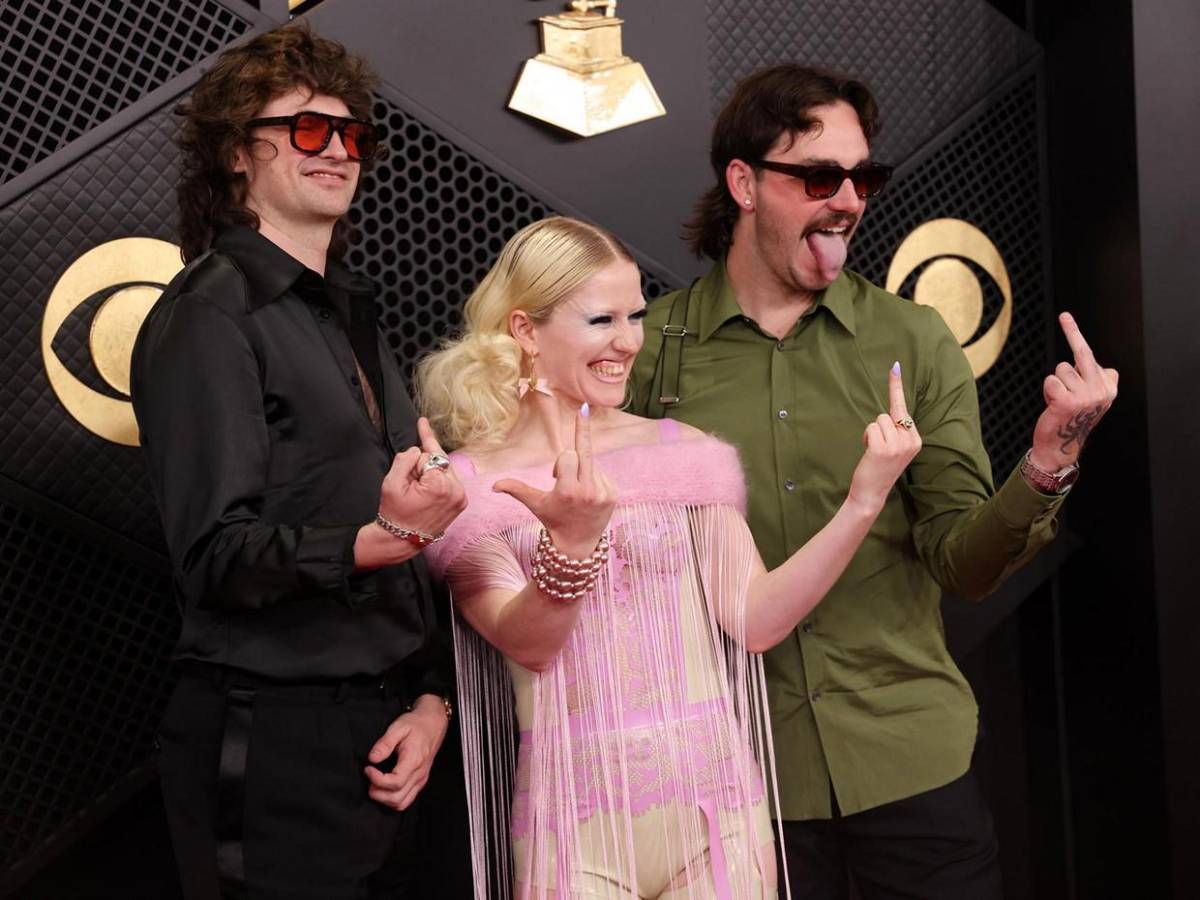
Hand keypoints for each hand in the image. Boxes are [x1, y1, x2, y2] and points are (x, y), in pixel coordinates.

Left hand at [364, 695, 448, 811]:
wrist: (433, 724)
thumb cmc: (416, 725)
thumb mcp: (398, 727)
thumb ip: (385, 743)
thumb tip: (372, 759)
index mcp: (414, 760)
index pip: (395, 783)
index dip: (377, 780)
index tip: (368, 768)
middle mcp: (419, 774)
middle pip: (396, 798)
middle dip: (377, 793)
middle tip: (368, 779)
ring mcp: (421, 780)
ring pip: (401, 803)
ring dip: (384, 799)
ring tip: (375, 784)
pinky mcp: (420, 782)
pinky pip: (406, 800)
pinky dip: (392, 800)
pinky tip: (384, 788)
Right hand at [378, 418, 466, 536]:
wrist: (402, 540)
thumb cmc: (395, 512)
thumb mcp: (391, 483)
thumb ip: (404, 460)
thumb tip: (417, 450)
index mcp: (440, 485)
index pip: (428, 455)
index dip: (421, 444)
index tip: (422, 421)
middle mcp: (456, 490)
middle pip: (439, 460)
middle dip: (422, 465)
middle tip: (409, 484)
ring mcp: (461, 498)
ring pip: (444, 470)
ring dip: (430, 473)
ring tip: (416, 491)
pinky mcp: (462, 502)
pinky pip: (449, 481)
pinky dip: (437, 480)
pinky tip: (425, 492)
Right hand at [492, 405, 615, 558]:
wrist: (577, 545)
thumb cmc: (553, 521)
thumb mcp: (535, 504)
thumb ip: (516, 490)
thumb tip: (493, 485)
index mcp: (568, 491)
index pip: (569, 456)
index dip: (561, 462)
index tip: (558, 468)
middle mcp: (587, 491)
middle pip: (584, 452)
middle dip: (582, 431)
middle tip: (583, 408)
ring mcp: (603, 494)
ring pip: (592, 465)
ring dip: (582, 471)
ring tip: (576, 492)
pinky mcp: (613, 496)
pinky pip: (602, 474)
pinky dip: (594, 479)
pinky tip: (588, 495)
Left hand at [848, 364, 922, 513]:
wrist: (871, 494)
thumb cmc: (879, 468)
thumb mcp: (894, 448)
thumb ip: (897, 431)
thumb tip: (893, 411)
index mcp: (916, 439)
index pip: (904, 408)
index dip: (897, 386)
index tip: (894, 365)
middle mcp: (911, 440)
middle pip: (888, 414)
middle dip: (878, 428)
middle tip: (878, 448)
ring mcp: (899, 444)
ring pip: (878, 420)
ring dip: (871, 434)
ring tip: (874, 452)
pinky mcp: (883, 448)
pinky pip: (870, 428)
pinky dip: (866, 438)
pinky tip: (869, 453)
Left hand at [1030, 313, 1118, 469]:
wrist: (1060, 445)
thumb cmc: (1072, 417)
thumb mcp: (1091, 398)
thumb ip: (1096, 380)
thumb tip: (1106, 368)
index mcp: (1109, 387)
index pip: (1092, 356)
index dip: (1075, 336)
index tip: (1066, 318)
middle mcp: (1102, 390)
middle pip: (1083, 354)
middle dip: (1073, 331)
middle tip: (1064, 314)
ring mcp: (1086, 397)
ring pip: (1061, 370)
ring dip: (1056, 383)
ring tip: (1060, 400)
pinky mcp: (1067, 402)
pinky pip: (1050, 381)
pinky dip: (1047, 391)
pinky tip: (1053, 405)